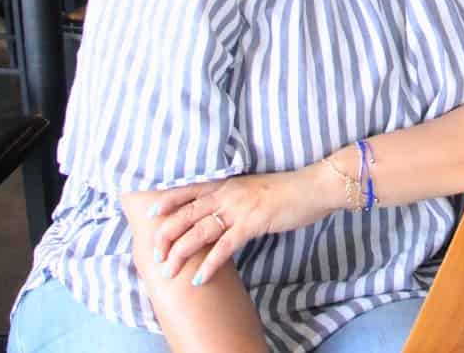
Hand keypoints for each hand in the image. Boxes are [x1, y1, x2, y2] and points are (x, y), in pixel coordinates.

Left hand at [150, 166, 340, 285]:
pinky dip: (209, 264)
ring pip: (199, 232)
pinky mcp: (252, 223)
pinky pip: (224, 247)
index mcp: (227, 184)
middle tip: (155, 255)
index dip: (168, 202)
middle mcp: (227, 194)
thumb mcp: (254, 189)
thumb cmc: (287, 190)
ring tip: (169, 271)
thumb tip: (222, 213)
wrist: (312, 187)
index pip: (190, 191)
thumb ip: (235, 198)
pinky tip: (199, 278)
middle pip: (187, 214)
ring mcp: (239, 208)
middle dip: (167, 235)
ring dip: (181, 253)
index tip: (151, 215)